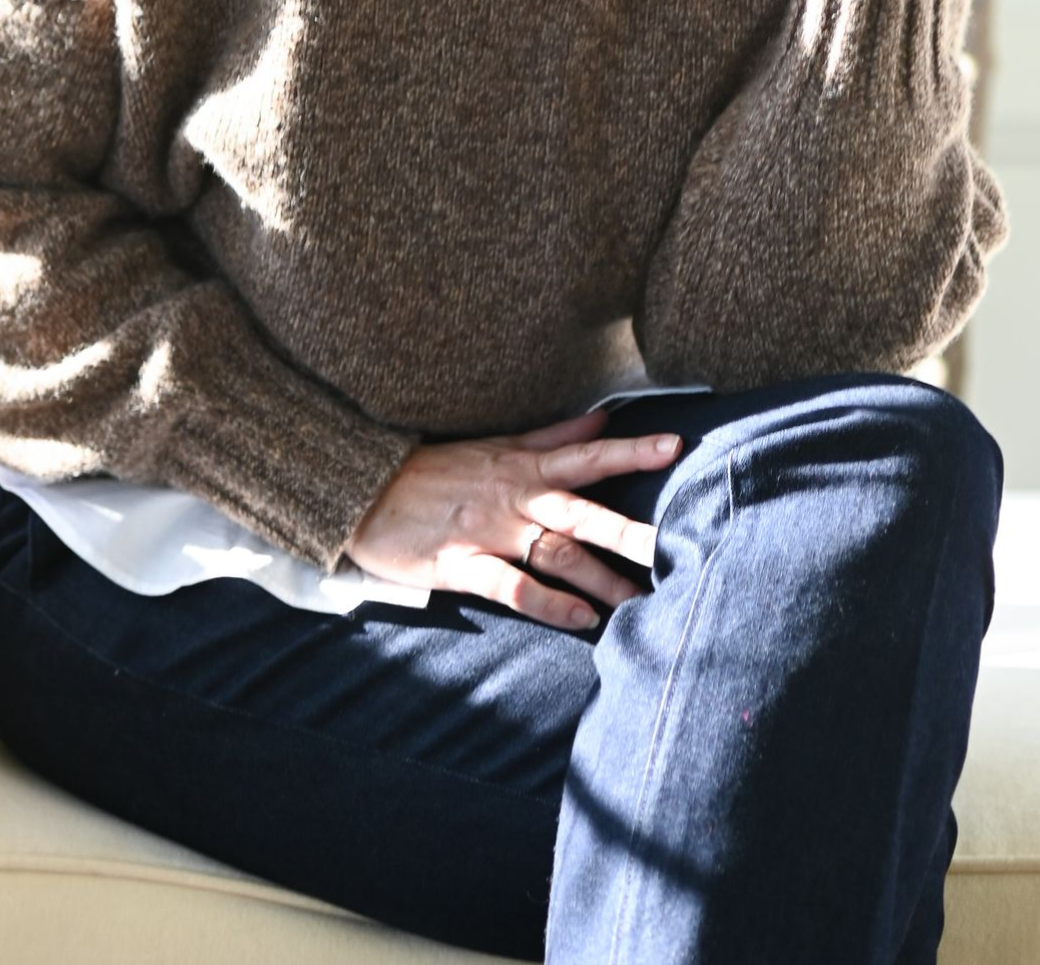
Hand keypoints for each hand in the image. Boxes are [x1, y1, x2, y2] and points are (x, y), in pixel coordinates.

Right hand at [344, 407, 682, 631]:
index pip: (586, 455)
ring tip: (639, 601)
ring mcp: (488, 532)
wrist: (364, 490)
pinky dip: (547, 603)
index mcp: (523, 466)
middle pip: (581, 511)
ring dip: (599, 578)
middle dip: (629, 529)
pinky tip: (581, 619)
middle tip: (676, 545)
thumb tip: (600, 419)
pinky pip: (511, 586)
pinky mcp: (460, 564)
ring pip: (554, 552)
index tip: (674, 446)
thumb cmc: (435, 469)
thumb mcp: (495, 446)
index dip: (629, 451)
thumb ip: (551, 436)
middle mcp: (514, 498)